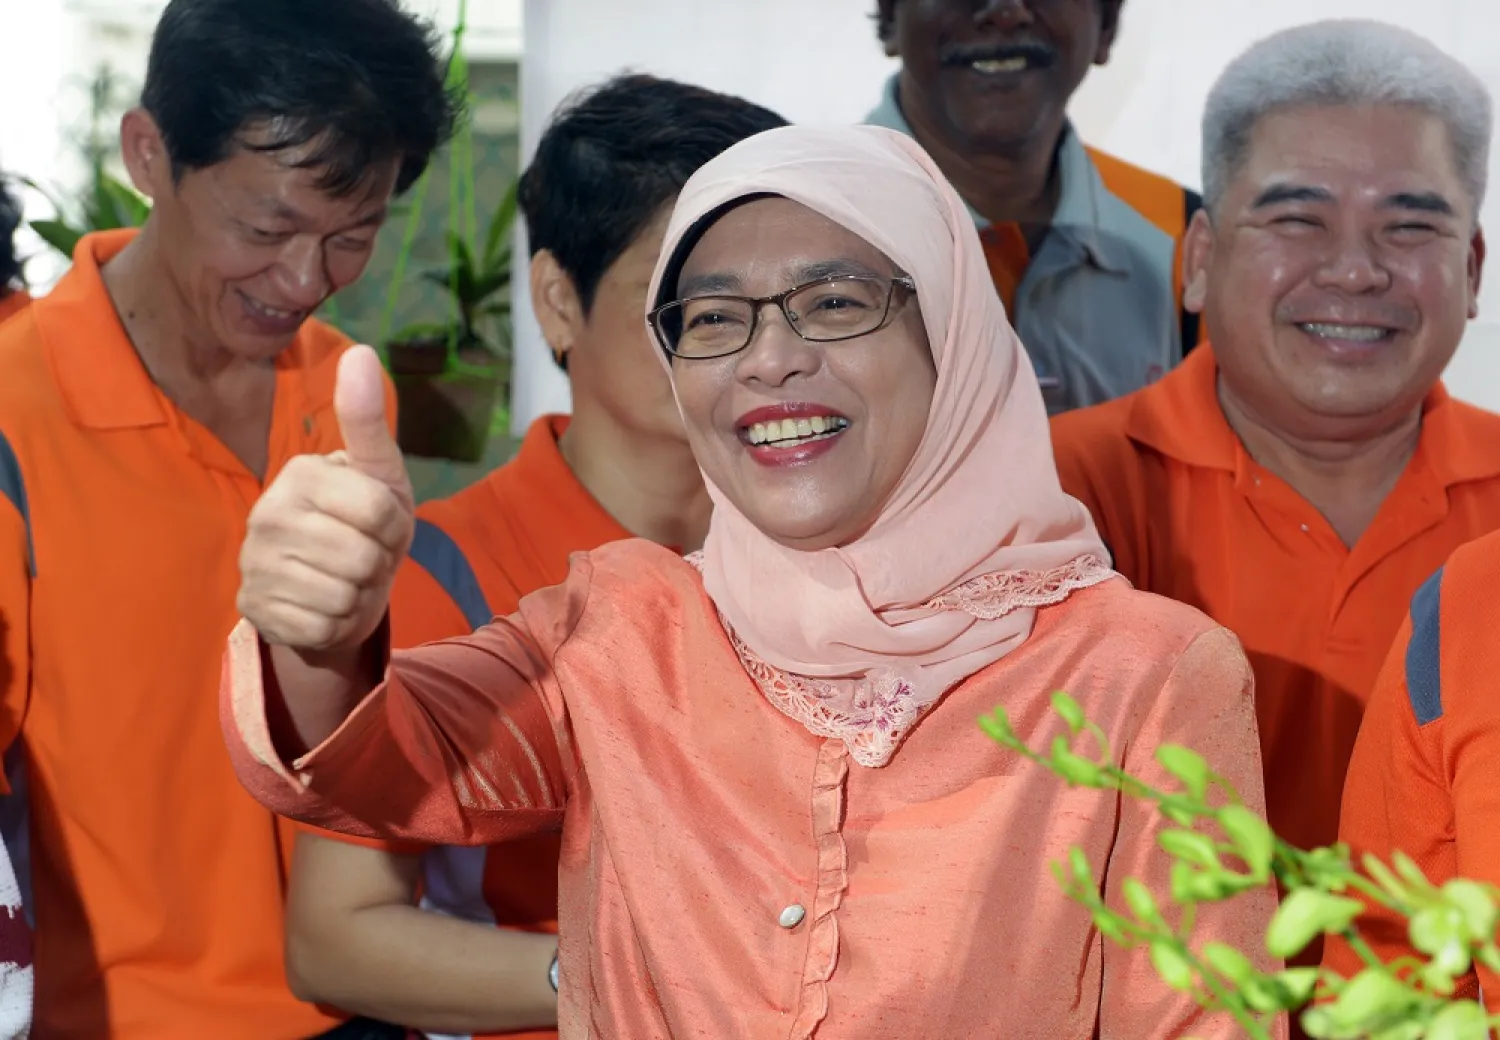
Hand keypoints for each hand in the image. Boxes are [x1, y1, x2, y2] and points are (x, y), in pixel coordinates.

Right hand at [238, 345, 414, 651]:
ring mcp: (253, 564)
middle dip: (376, 565)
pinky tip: (322, 605)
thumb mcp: (379, 474)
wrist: (336, 587)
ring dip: (357, 595)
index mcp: (300, 473)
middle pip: (364, 557)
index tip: (378, 523)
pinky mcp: (254, 610)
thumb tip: (361, 351)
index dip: (394, 526)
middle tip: (361, 556)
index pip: (380, 511)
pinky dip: (334, 623)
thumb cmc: (364, 523)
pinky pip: (321, 627)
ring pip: (343, 596)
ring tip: (343, 579)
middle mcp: (266, 514)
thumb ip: (367, 421)